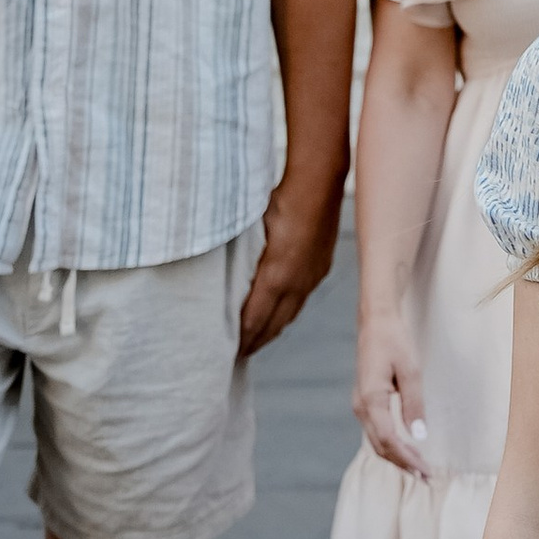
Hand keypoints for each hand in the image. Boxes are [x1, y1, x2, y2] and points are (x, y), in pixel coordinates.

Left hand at [238, 181, 341, 360]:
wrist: (319, 184)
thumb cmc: (279, 201)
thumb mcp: (250, 229)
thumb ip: (238, 259)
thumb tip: (219, 278)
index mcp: (276, 275)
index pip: (254, 318)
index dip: (241, 338)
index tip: (226, 350)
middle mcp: (297, 283)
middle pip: (274, 324)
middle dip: (255, 342)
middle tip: (237, 354)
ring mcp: (311, 278)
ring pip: (289, 315)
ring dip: (272, 330)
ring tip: (256, 340)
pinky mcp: (320, 270)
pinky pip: (300, 301)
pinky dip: (286, 314)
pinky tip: (279, 314)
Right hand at [354, 304, 430, 476]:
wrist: (375, 323)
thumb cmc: (394, 342)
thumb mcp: (411, 371)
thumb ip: (414, 404)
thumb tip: (419, 436)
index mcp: (371, 399)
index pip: (389, 440)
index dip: (408, 459)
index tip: (426, 471)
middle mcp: (361, 407)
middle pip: (381, 446)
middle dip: (404, 464)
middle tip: (427, 477)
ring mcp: (361, 406)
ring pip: (378, 442)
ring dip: (398, 458)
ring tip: (420, 469)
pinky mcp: (365, 403)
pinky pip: (377, 432)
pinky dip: (392, 445)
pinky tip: (407, 451)